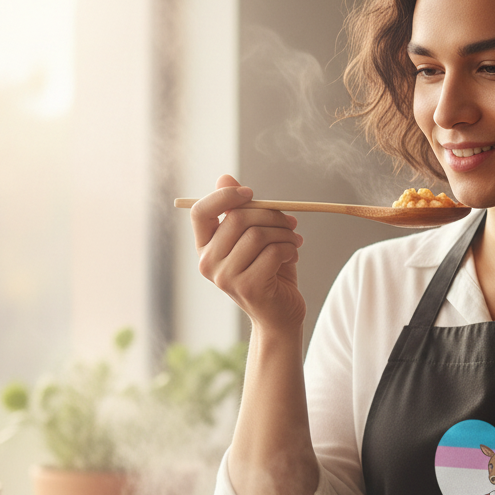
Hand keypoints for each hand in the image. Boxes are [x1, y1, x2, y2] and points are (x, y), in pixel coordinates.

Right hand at [191, 175, 305, 330]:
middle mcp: (208, 263)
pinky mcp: (248, 287)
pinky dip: (289, 249)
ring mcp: (225, 278)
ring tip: (294, 242)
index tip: (251, 193)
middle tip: (290, 222)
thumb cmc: (268, 273)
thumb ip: (240, 211)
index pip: (201, 211)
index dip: (225, 196)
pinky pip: (273, 252)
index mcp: (205, 247)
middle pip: (237, 218)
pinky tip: (292, 257)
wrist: (280, 316)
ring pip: (257, 235)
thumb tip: (224, 178)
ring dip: (284, 234)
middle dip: (271, 215)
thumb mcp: (254, 238)